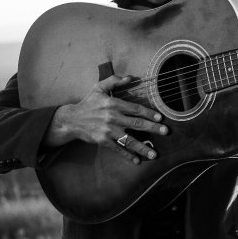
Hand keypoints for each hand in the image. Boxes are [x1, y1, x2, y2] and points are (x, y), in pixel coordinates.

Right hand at [43, 75, 168, 164]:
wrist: (72, 120)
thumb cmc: (89, 102)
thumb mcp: (99, 87)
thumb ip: (114, 80)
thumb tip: (131, 78)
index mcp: (113, 104)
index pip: (135, 108)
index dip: (149, 113)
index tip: (160, 117)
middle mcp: (112, 117)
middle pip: (136, 124)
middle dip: (153, 128)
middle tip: (165, 131)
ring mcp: (108, 131)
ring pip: (129, 140)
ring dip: (143, 147)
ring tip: (154, 154)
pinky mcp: (103, 141)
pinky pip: (118, 149)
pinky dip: (127, 155)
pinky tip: (137, 160)